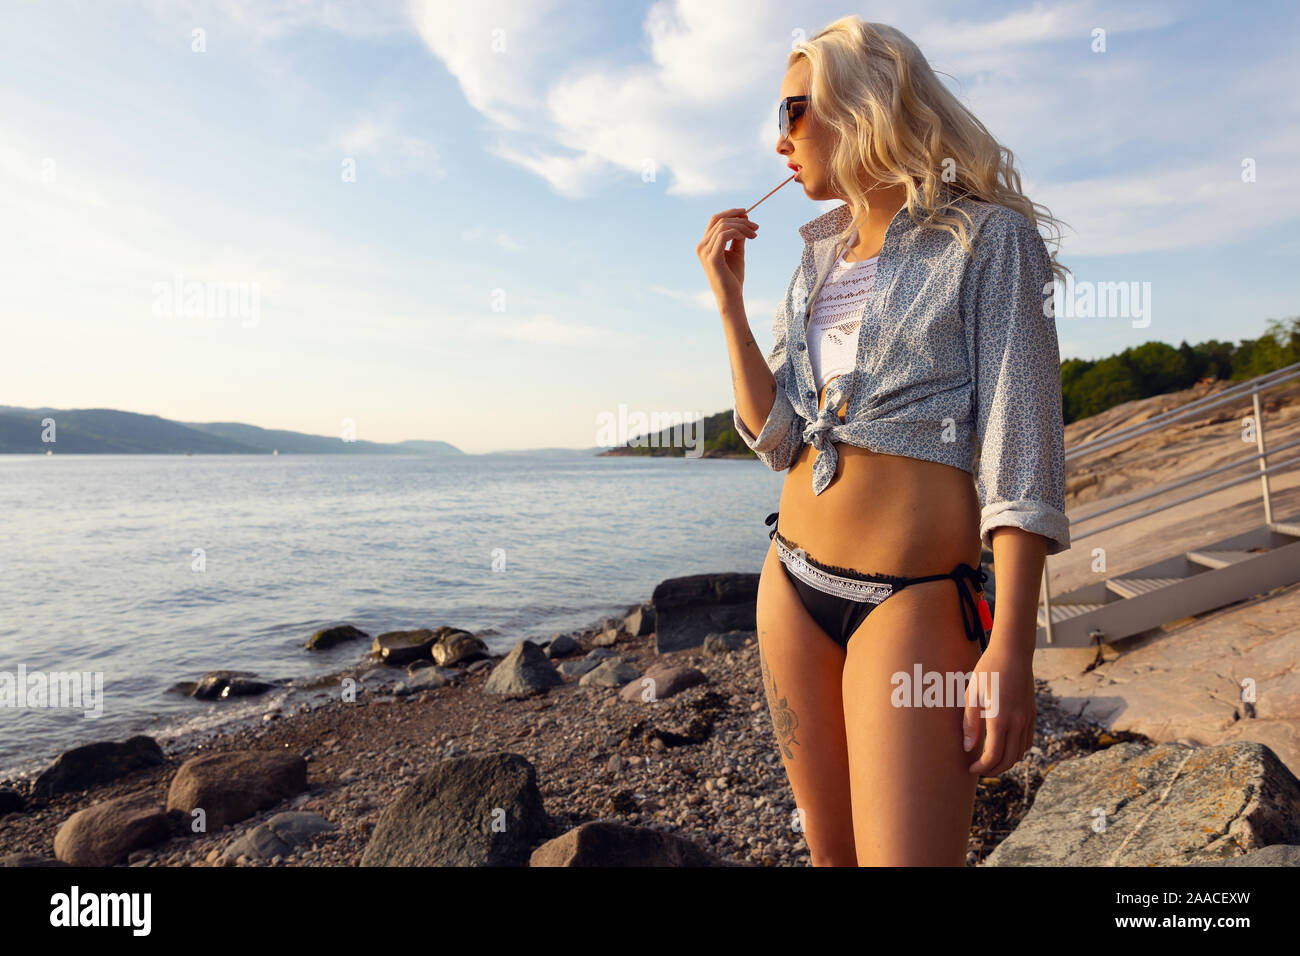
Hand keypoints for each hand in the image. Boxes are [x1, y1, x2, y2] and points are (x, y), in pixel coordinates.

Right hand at [697, 207, 757, 308]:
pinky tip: (748, 238)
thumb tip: (744, 219)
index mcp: (705, 244)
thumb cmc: (733, 277)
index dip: (731, 212)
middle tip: (756, 227)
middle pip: (720, 220)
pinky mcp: (712, 257)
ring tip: (754, 234)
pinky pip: (725, 235)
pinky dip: (738, 232)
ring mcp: (705, 251)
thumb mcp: (737, 252)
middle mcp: (701, 246)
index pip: (715, 219)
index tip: (747, 213)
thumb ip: (738, 236)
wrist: (732, 297)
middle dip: (740, 219)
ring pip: (724, 226)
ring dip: (742, 226)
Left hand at [962, 642, 1034, 775]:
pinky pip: (1027, 741)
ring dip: (1006, 762)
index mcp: (1000, 719)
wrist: (1013, 652)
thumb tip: (968, 748)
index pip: (993, 756)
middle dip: (993, 770)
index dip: (982, 767)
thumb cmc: (988, 670)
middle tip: (979, 770)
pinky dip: (1017, 750)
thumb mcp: (973, 694)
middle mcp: (1017, 722)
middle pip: (1008, 759)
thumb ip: (970, 723)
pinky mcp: (1032, 714)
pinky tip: (1005, 747)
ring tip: (990, 761)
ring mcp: (1027, 719)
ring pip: (1020, 752)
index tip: (971, 768)